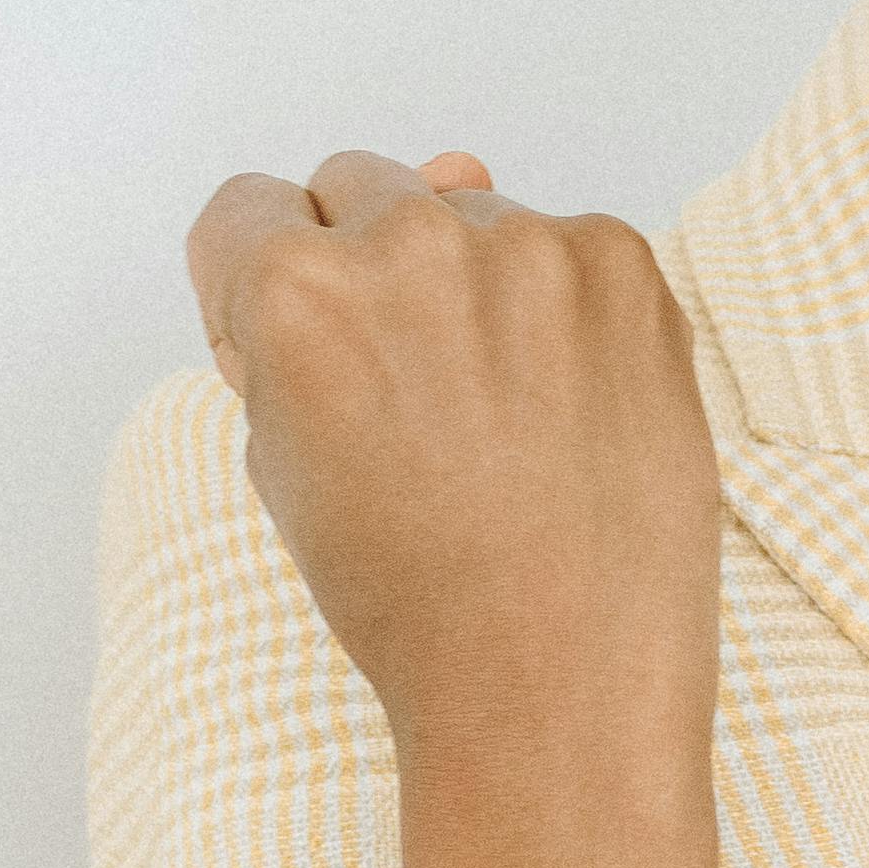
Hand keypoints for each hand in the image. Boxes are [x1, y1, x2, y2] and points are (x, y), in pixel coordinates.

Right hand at [188, 150, 737, 867]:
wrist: (558, 680)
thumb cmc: (413, 596)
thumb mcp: (285, 462)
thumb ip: (294, 326)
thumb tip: (385, 190)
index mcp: (291, 292)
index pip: (246, 211)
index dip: (266, 289)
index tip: (309, 353)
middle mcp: (405, 244)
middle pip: (359, 188)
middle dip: (371, 270)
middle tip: (412, 392)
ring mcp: (526, 247)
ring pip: (471, 216)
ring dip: (475, 285)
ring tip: (500, 418)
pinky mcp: (622, 266)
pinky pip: (568, 250)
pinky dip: (565, 309)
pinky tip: (567, 410)